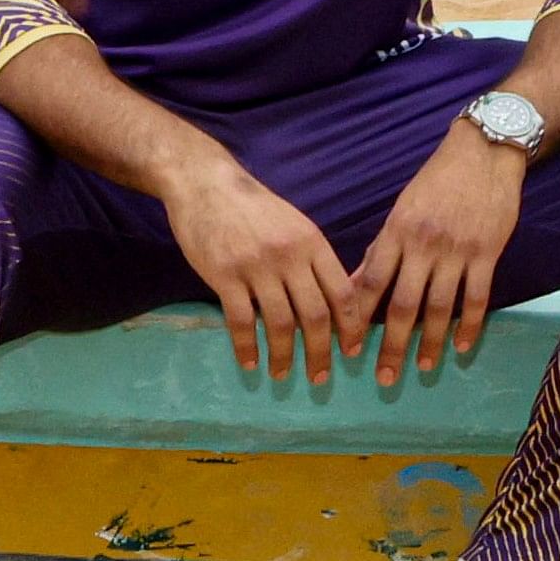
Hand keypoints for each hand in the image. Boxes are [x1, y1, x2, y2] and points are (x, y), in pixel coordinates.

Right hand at [161, 155, 350, 381]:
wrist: (207, 184)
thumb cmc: (255, 207)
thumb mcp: (295, 224)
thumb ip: (313, 258)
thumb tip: (334, 299)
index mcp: (312, 243)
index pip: (342, 291)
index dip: (351, 326)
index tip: (352, 350)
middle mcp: (289, 256)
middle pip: (315, 314)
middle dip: (321, 351)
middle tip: (321, 376)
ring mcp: (256, 267)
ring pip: (280, 323)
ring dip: (285, 356)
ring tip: (284, 375)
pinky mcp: (224, 276)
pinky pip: (240, 321)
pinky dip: (247, 347)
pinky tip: (250, 364)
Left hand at [336, 124, 524, 384]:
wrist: (483, 153)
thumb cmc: (437, 181)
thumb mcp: (402, 209)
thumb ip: (382, 249)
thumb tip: (356, 284)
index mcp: (397, 232)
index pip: (372, 282)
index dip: (359, 317)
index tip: (350, 348)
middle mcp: (424, 245)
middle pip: (404, 304)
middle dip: (393, 345)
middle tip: (385, 377)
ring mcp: (457, 251)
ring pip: (440, 307)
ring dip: (430, 342)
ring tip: (422, 367)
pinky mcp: (487, 253)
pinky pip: (477, 297)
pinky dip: (469, 325)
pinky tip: (462, 346)